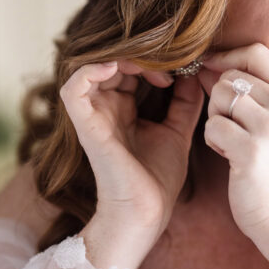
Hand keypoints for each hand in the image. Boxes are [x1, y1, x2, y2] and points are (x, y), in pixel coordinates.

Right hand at [59, 61, 203, 245]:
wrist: (147, 211)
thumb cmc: (158, 180)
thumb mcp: (177, 131)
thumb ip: (185, 102)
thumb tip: (195, 72)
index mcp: (123, 109)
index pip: (128, 67)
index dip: (151, 60)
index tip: (179, 71)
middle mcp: (104, 109)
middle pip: (111, 62)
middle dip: (139, 56)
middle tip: (166, 68)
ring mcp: (93, 115)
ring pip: (91, 66)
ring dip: (120, 58)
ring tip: (147, 69)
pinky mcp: (85, 125)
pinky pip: (73, 86)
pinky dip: (91, 70)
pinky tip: (118, 69)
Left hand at [199, 44, 268, 268]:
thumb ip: (254, 92)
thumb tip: (210, 64)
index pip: (255, 52)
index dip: (227, 58)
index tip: (213, 72)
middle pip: (231, 77)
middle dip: (220, 100)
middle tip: (233, 128)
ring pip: (219, 98)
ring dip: (216, 120)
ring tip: (233, 142)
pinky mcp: (251, 151)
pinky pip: (212, 126)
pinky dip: (213, 141)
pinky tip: (229, 157)